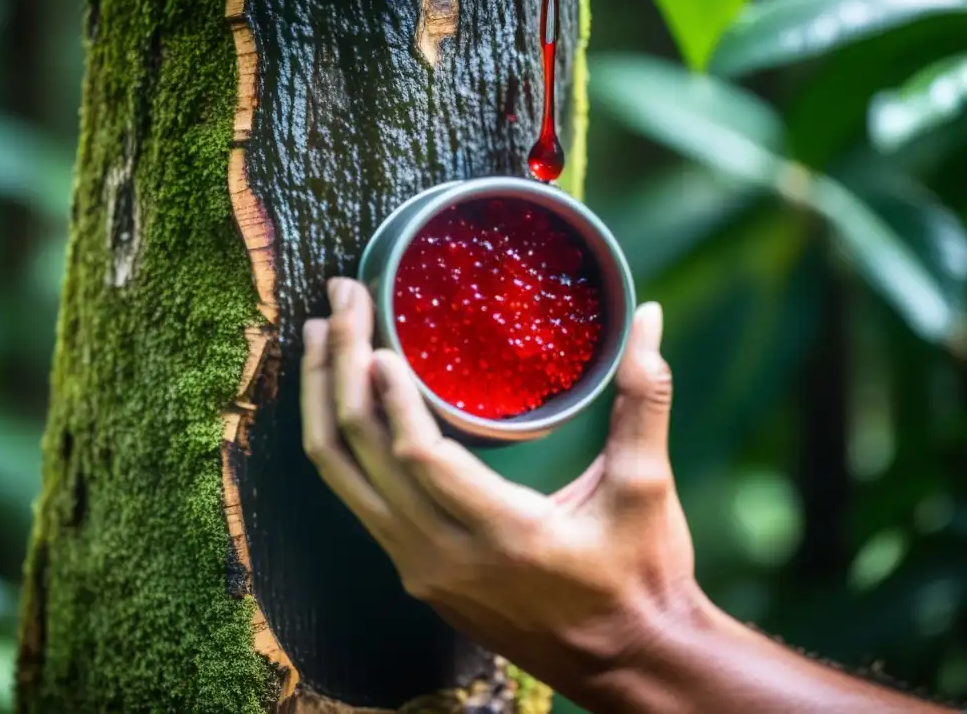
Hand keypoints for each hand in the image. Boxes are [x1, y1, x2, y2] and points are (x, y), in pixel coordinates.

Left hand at [301, 277, 702, 704]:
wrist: (624, 662)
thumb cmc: (638, 576)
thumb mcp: (645, 488)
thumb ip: (643, 399)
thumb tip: (650, 319)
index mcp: (504, 535)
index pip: (420, 460)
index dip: (391, 396)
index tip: (374, 337)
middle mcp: (443, 558)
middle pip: (362, 459)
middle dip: (339, 373)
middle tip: (336, 304)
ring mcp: (421, 570)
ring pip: (343, 481)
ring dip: (324, 405)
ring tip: (316, 341)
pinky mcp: (417, 574)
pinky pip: (357, 501)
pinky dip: (342, 446)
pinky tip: (341, 402)